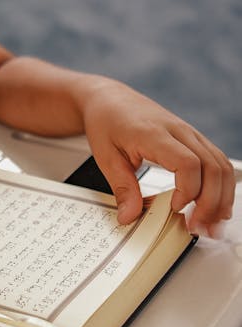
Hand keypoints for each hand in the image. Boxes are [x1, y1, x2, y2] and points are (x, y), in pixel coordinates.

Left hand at [80, 80, 234, 232]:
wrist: (111, 99)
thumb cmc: (107, 122)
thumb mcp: (105, 156)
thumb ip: (121, 187)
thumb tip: (129, 216)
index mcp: (155, 134)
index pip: (187, 162)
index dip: (188, 190)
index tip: (176, 208)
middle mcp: (179, 131)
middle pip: (212, 167)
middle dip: (210, 202)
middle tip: (197, 227)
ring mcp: (190, 134)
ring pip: (221, 165)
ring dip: (221, 197)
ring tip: (211, 225)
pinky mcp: (194, 139)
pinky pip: (217, 162)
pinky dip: (221, 186)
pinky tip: (216, 206)